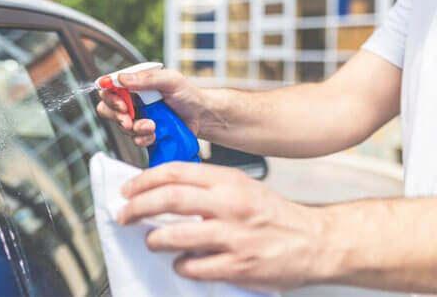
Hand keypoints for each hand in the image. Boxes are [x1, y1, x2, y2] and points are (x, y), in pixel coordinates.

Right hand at [96, 69, 205, 146]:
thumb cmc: (188, 95)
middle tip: (128, 119)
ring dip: (135, 128)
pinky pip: (134, 139)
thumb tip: (121, 78)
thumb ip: (146, 78)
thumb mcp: (170, 80)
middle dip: (116, 116)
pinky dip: (143, 138)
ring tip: (152, 126)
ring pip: (121, 126)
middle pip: (107, 108)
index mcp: (135, 83)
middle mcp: (132, 100)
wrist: (202, 117)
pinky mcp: (144, 133)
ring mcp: (137, 117)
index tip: (121, 104)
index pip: (109, 87)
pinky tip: (155, 134)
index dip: (109, 96)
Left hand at [116, 162, 330, 290]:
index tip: (128, 189)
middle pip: (170, 199)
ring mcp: (234, 236)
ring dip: (155, 239)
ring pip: (177, 235)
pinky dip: (181, 265)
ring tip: (150, 241)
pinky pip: (195, 267)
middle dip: (138, 207)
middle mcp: (229, 204)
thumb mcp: (241, 186)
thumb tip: (164, 190)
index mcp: (228, 181)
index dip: (144, 180)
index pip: (175, 172)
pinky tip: (181, 263)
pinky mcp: (239, 266)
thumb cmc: (273, 214)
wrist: (315, 241)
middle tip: (125, 215)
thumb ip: (207, 185)